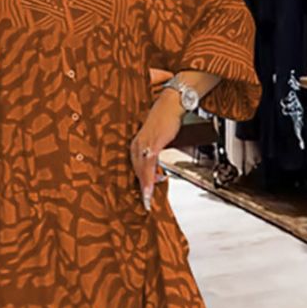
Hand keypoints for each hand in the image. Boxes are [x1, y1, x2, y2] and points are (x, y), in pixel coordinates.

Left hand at [130, 89, 183, 210]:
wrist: (171, 104)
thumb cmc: (165, 120)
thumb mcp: (157, 140)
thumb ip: (154, 155)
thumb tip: (157, 171)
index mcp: (136, 146)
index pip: (135, 169)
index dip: (139, 183)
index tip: (141, 197)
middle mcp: (136, 146)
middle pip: (137, 172)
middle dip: (141, 189)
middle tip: (145, 203)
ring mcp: (143, 145)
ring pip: (141, 171)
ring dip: (145, 187)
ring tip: (147, 200)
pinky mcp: (152, 143)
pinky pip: (149, 165)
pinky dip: (149, 178)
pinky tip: (151, 187)